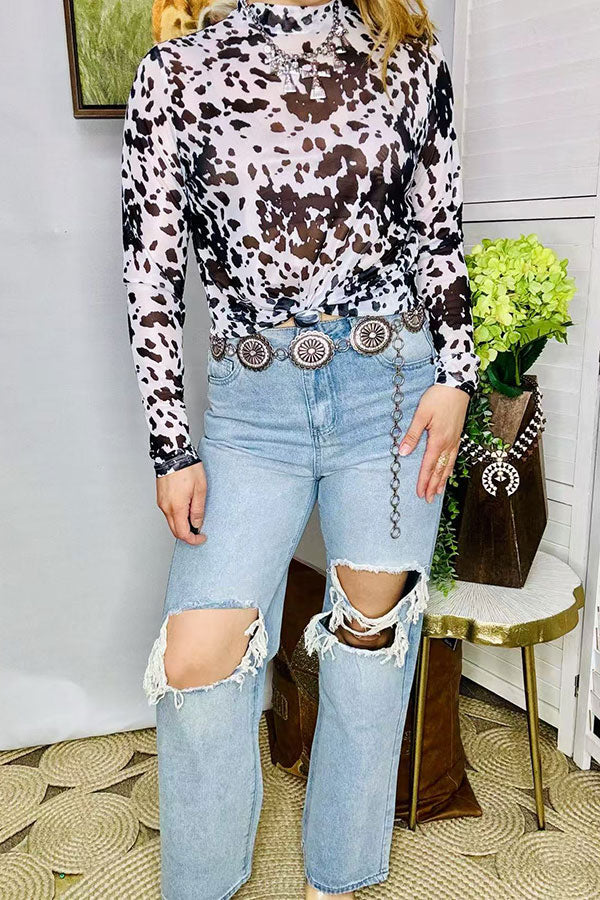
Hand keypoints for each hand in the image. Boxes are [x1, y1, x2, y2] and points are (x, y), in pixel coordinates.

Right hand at [156, 462, 206, 545]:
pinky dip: (177, 516)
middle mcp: (166, 507)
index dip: (193, 539)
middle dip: (188, 534)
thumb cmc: (187, 468)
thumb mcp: (200, 490)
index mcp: (176, 508)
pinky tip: (186, 508)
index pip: (183, 533)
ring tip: (195, 515)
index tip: (202, 537)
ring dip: (182, 524)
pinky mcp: (160, 497)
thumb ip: (198, 510)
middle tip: (200, 531)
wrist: (173, 454)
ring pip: (171, 522)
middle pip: (175, 530)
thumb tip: (197, 524)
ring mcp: (161, 502)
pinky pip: (168, 513)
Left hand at [398, 384, 469, 502]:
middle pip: (439, 470)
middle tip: (428, 500)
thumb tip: (402, 452)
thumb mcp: (421, 415)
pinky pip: (454, 457)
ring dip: (442, 480)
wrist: (458, 386)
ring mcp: (455, 440)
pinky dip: (450, 468)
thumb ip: (412, 435)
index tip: (420, 493)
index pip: (428, 466)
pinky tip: (448, 471)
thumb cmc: (438, 398)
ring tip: (438, 492)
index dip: (424, 481)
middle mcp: (448, 443)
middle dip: (433, 485)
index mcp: (438, 440)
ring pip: (448, 465)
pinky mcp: (458, 435)